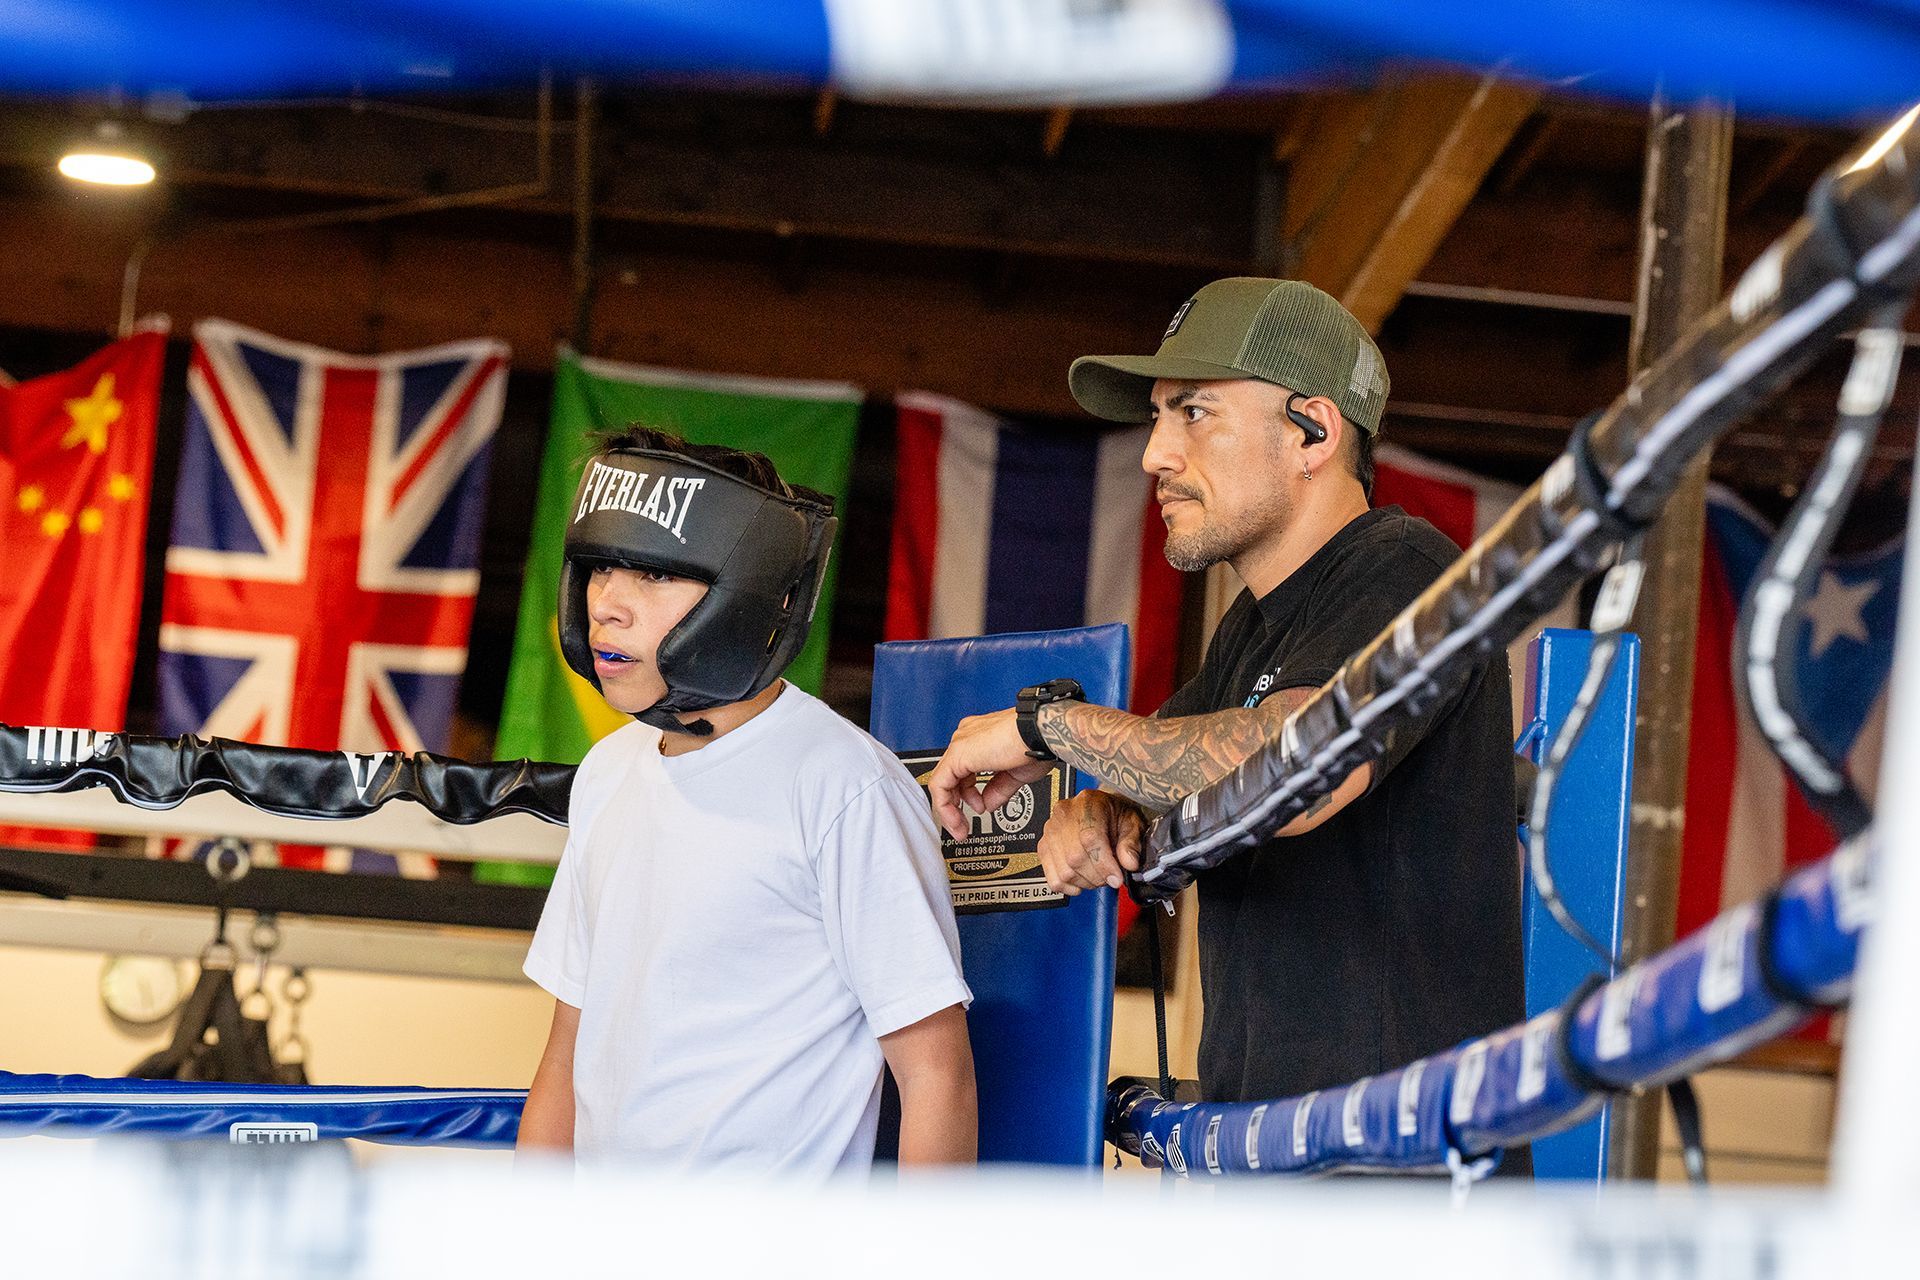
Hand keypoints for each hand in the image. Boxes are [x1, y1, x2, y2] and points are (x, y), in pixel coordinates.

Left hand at [927, 708, 1050, 841]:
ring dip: (949, 809)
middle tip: (963, 824)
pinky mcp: (958, 753)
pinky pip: (940, 784)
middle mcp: (967, 738)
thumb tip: (989, 804)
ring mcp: (961, 744)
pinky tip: (956, 818)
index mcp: (980, 739)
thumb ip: (998, 790)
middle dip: (956, 804)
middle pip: (950, 777)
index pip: (964, 771)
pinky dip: (945, 805)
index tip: (979, 808)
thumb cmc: (1037, 743)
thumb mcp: (1016, 774)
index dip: (969, 795)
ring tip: (960, 825)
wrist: (1042, 732)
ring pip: (942, 781)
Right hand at [1038, 790, 1144, 894]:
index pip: (1090, 838)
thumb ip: (1131, 842)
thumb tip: (1129, 863)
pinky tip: (1082, 881)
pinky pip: (1053, 878)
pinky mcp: (1043, 848)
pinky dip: (1069, 887)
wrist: (1100, 809)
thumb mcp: (1131, 823)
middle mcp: (1064, 815)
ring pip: (1064, 871)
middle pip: (1075, 857)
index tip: (1116, 878)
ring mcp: (1050, 832)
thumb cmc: (1114, 815)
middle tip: (1110, 878)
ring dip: (1085, 882)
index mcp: (1088, 803)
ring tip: (1098, 876)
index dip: (1104, 864)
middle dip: (1097, 876)